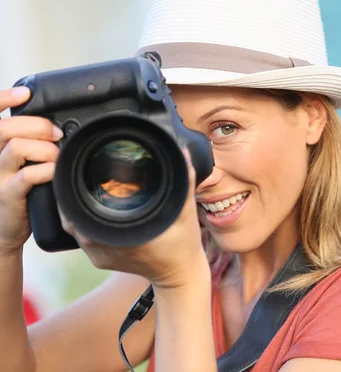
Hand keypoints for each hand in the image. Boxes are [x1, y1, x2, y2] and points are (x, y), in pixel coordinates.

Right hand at [0, 87, 62, 255]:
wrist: (4, 228)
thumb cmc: (19, 191)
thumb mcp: (21, 163)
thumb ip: (30, 143)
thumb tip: (58, 127)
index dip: (3, 99)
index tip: (25, 92)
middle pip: (6, 127)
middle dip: (37, 125)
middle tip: (56, 134)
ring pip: (16, 147)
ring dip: (44, 148)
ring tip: (56, 156)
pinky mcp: (7, 194)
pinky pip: (26, 176)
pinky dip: (45, 170)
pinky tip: (53, 172)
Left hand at [59, 149, 209, 287]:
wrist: (179, 274)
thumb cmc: (183, 245)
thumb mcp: (186, 213)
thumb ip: (185, 182)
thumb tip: (182, 152)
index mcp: (121, 238)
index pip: (80, 214)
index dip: (71, 194)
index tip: (73, 173)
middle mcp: (105, 250)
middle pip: (71, 219)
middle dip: (69, 197)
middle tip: (74, 173)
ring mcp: (100, 257)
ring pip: (73, 228)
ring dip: (73, 209)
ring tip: (77, 186)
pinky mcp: (100, 260)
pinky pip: (82, 236)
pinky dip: (81, 220)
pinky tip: (87, 206)